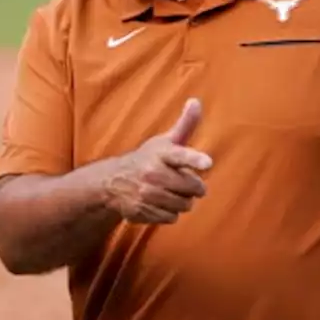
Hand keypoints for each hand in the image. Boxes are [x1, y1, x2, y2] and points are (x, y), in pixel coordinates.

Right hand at [103, 98, 213, 223]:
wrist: (112, 182)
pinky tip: (160, 204)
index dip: (195, 159)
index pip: (181, 155)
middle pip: (192, 188)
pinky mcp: (142, 210)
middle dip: (194, 187)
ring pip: (184, 205)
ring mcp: (147, 193)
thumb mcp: (164, 141)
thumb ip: (185, 125)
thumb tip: (196, 101)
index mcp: (162, 153)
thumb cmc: (147, 159)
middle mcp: (153, 173)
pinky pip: (171, 217)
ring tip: (171, 192)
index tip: (207, 163)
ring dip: (182, 201)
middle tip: (184, 182)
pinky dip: (170, 213)